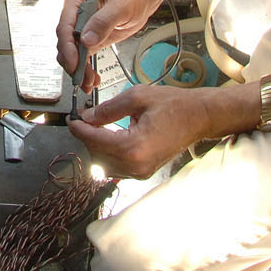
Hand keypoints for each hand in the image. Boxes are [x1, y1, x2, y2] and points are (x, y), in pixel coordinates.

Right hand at [56, 0, 164, 90]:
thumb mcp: (120, 6)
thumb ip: (103, 21)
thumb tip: (86, 39)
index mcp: (76, 2)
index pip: (64, 26)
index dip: (67, 47)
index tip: (74, 62)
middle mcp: (74, 16)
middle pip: (65, 43)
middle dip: (72, 63)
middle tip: (82, 78)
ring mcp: (80, 29)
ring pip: (71, 54)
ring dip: (78, 70)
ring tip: (89, 83)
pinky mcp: (89, 40)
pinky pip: (82, 58)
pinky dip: (85, 70)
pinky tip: (92, 79)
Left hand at [68, 84, 226, 178]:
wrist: (199, 117)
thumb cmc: (175, 106)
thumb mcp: (137, 97)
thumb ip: (108, 109)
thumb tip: (87, 116)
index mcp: (134, 147)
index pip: (94, 141)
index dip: (78, 128)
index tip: (72, 119)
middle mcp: (136, 165)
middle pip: (96, 155)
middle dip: (87, 137)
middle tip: (84, 118)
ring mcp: (140, 172)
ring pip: (104, 163)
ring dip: (96, 146)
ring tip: (97, 126)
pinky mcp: (143, 172)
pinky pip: (116, 167)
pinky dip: (108, 153)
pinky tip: (110, 136)